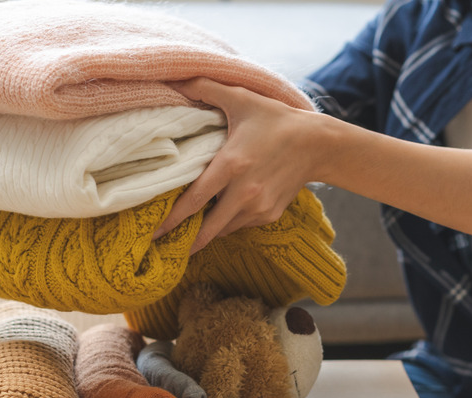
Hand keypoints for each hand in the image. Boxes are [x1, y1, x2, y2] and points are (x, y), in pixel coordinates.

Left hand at [151, 78, 322, 253]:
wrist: (318, 144)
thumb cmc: (276, 120)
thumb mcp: (242, 98)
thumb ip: (205, 87)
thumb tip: (175, 79)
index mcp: (232, 165)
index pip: (194, 200)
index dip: (172, 220)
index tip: (154, 233)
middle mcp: (245, 192)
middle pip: (207, 227)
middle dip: (186, 240)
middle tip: (163, 244)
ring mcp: (259, 207)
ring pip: (223, 228)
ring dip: (207, 229)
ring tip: (191, 229)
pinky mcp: (270, 215)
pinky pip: (240, 225)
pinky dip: (228, 221)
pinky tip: (222, 211)